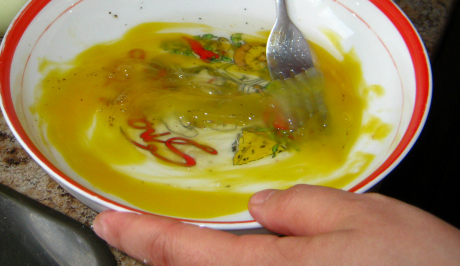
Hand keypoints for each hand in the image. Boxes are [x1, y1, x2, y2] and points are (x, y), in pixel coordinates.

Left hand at [93, 184, 459, 265]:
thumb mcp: (360, 220)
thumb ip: (300, 208)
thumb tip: (259, 207)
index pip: (181, 252)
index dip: (138, 234)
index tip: (106, 219)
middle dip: (155, 251)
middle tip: (133, 224)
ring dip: (185, 259)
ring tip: (173, 234)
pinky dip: (222, 264)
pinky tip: (237, 246)